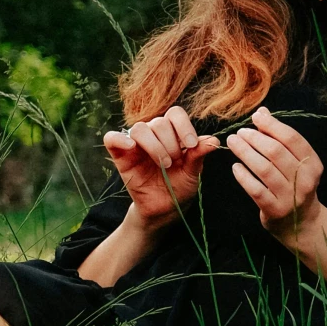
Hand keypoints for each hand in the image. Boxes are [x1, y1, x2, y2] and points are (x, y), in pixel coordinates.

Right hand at [102, 105, 219, 228]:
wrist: (163, 211)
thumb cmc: (179, 188)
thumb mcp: (192, 173)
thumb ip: (199, 155)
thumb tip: (214, 140)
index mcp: (172, 134)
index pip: (175, 114)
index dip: (184, 126)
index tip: (191, 145)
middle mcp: (154, 134)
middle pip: (159, 122)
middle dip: (170, 143)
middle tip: (175, 162)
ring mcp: (135, 144)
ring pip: (140, 128)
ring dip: (154, 145)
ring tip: (163, 164)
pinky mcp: (120, 156)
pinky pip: (112, 138)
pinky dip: (120, 139)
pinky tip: (131, 147)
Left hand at [227, 107, 324, 247]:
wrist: (300, 223)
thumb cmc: (294, 184)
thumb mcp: (294, 162)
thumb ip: (279, 137)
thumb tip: (261, 112)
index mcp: (312, 163)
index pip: (292, 138)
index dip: (272, 125)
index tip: (256, 117)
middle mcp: (305, 180)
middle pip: (276, 152)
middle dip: (255, 138)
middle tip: (240, 132)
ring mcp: (291, 197)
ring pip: (264, 169)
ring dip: (245, 152)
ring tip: (233, 143)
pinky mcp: (275, 210)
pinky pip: (256, 190)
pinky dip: (243, 176)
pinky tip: (235, 167)